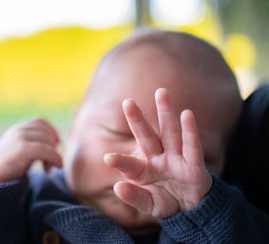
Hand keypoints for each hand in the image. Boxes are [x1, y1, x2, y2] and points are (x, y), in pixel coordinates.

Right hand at [0, 118, 61, 183]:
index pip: (40, 122)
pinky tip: (53, 168)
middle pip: (46, 132)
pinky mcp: (21, 149)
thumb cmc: (6, 169)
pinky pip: (45, 150)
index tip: (56, 146)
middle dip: (53, 147)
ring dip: (54, 155)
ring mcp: (19, 138)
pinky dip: (55, 158)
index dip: (52, 132)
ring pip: (48, 141)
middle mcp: (18, 131)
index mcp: (17, 129)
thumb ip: (33, 144)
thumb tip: (56, 142)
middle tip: (50, 164)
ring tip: (47, 169)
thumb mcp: (19, 151)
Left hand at [104, 88, 211, 217]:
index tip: (107, 158)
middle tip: (128, 102)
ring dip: (166, 113)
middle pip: (147, 137)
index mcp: (145, 169)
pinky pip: (192, 147)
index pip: (131, 165)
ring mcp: (177, 160)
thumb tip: (118, 187)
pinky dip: (190, 132)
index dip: (121, 161)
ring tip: (161, 92)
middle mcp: (159, 159)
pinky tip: (187, 114)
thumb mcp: (149, 204)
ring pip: (170, 133)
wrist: (192, 210)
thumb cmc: (166, 202)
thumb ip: (134, 197)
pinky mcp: (195, 165)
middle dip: (138, 120)